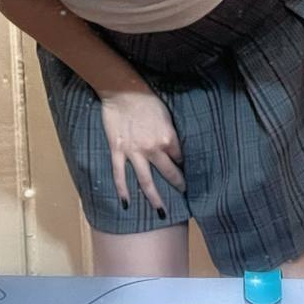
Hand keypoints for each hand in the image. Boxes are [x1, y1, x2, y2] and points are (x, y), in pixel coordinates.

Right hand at [99, 88, 184, 213]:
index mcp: (168, 138)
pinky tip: (126, 204)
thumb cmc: (147, 99)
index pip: (179, 157)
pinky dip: (122, 190)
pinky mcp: (118, 151)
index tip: (185, 169)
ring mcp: (134, 152)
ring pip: (146, 181)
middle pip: (167, 172)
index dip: (182, 163)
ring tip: (162, 213)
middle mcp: (152, 149)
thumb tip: (174, 147)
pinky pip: (119, 174)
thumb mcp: (166, 114)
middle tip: (183, 194)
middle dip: (177, 184)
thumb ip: (170, 133)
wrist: (122, 90)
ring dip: (154, 198)